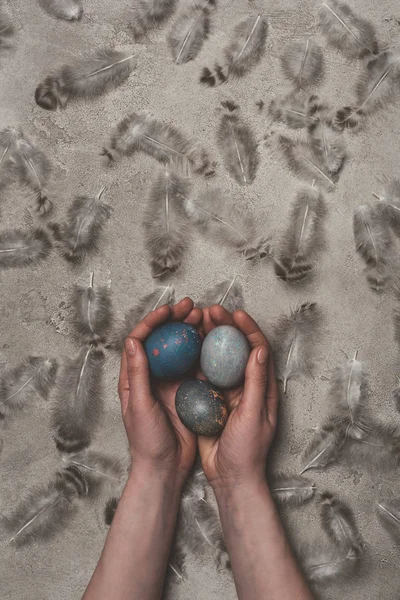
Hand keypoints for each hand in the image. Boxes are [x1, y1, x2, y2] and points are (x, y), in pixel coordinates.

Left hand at [118, 297, 201, 480]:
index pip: (141, 340)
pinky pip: (196, 365)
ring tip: (205, 317)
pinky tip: (215, 340)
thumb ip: (137, 374)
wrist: (165, 467)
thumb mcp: (139, 406)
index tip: (169, 311)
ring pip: (181, 348)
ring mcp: (170, 382)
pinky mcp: (187, 391)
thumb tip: (134, 341)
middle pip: (163, 339)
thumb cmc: (147, 440)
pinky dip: (204, 350)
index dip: (153, 321)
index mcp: (134, 377)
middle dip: (175, 320)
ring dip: (191, 331)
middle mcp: (152, 375)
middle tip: (192, 306)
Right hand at [198, 305, 277, 489]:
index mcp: (262, 387)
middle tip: (210, 311)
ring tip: (195, 321)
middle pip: (235, 348)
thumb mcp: (254, 415)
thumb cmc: (248, 450)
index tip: (235, 313)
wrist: (231, 478)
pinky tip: (183, 346)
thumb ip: (256, 382)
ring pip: (217, 357)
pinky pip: (201, 373)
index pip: (257, 349)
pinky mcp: (209, 400)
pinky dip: (194, 357)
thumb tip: (258, 349)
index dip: (248, 329)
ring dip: (208, 338)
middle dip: (225, 327)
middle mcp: (245, 385)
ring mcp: (226, 392)